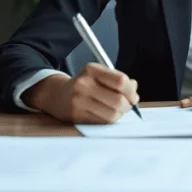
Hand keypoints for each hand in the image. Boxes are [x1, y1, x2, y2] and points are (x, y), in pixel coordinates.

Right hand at [24, 63, 139, 123]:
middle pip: (118, 100)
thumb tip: (134, 88)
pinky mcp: (77, 115)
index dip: (131, 91)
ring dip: (120, 114)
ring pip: (112, 114)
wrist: (57, 95)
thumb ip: (117, 79)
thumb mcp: (98, 75)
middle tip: (128, 105)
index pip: (120, 81)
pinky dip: (110, 120)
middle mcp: (83, 84)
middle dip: (128, 105)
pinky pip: (103, 122)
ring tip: (118, 110)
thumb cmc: (84, 85)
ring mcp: (79, 100)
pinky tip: (107, 115)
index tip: (134, 96)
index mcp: (91, 69)